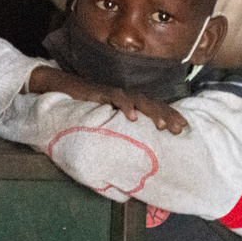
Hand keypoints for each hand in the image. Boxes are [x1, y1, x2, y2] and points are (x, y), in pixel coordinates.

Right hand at [28, 65, 187, 133]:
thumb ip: (114, 132)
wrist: (58, 87)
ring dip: (151, 112)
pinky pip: (115, 97)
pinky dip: (125, 105)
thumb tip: (126, 153)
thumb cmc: (79, 107)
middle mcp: (123, 95)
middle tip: (180, 128)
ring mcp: (112, 92)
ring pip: (138, 99)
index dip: (169, 114)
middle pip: (151, 103)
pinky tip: (133, 117)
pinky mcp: (99, 92)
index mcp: (127, 102)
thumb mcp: (101, 121)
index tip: (183, 127)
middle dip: (167, 115)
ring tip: (162, 126)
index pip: (152, 107)